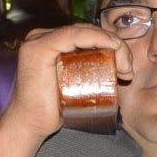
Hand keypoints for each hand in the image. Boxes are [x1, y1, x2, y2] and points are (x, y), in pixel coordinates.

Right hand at [0, 26, 131, 146]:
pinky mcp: (39, 48)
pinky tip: (113, 48)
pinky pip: (73, 35)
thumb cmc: (51, 109)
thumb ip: (83, 72)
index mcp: (48, 41)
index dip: (111, 44)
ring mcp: (37, 40)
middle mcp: (40, 36)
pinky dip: (97, 38)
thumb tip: (115, 70)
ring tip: (124, 69)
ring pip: (83, 31)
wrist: (29, 125)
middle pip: (86, 31)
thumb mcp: (71, 85)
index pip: (85, 35)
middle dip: (114, 45)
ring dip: (111, 43)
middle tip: (127, 70)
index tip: (126, 69)